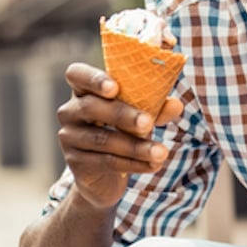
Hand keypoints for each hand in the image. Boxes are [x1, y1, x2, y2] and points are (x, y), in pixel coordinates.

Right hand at [56, 63, 181, 209]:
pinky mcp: (75, 161)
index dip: (94, 79)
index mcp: (85, 89)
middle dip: (122, 115)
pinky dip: (133, 163)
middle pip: (91, 107)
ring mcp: (69, 137)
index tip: (115, 88)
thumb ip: (156, 106)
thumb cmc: (124, 129)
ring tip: (161, 153)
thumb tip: (176, 105)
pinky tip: (153, 165)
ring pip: (103, 139)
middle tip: (148, 123)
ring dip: (136, 147)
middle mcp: (71, 111)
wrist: (105, 172)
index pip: (77, 74)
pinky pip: (106, 161)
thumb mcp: (140, 113)